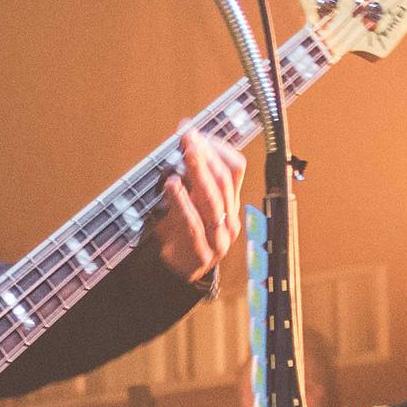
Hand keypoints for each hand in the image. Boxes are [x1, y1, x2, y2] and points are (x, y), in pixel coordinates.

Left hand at [154, 127, 245, 283]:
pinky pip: (194, 225)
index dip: (216, 147)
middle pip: (224, 181)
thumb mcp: (185, 201)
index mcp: (229, 204)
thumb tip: (182, 136)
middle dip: (205, 154)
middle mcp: (229, 220)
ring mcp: (219, 239)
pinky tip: (171, 185)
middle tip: (188, 136)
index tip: (195, 131)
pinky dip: (182, 202)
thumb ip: (186, 175)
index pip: (235, 168)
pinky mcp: (202, 255)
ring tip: (184, 153)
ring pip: (213, 200)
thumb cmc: (178, 233)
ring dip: (197, 173)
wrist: (171, 275)